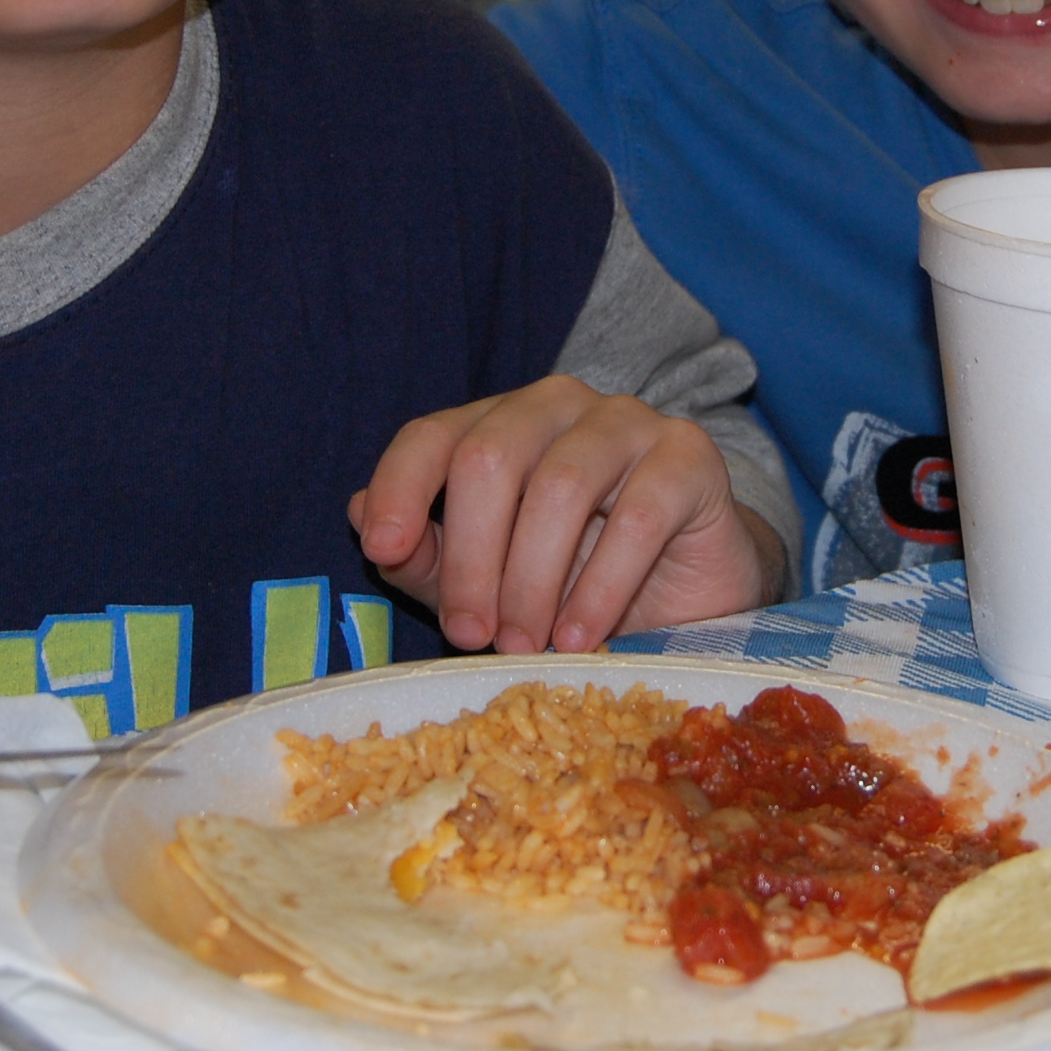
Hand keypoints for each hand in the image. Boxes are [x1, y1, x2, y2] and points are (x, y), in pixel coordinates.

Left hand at [349, 377, 783, 655]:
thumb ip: (426, 554)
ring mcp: (629, 421)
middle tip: (471, 634)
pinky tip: (582, 637)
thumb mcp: (486, 579)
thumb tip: (361, 517)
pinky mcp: (689, 457)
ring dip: (532, 580)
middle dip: (470, 557)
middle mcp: (560, 405)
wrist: (689, 592)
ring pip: (560, 485)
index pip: (434, 434)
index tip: (382, 550)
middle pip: (490, 456)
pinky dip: (599, 587)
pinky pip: (637, 515)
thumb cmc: (574, 580)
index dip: (401, 488)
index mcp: (500, 422)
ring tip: (526, 645)